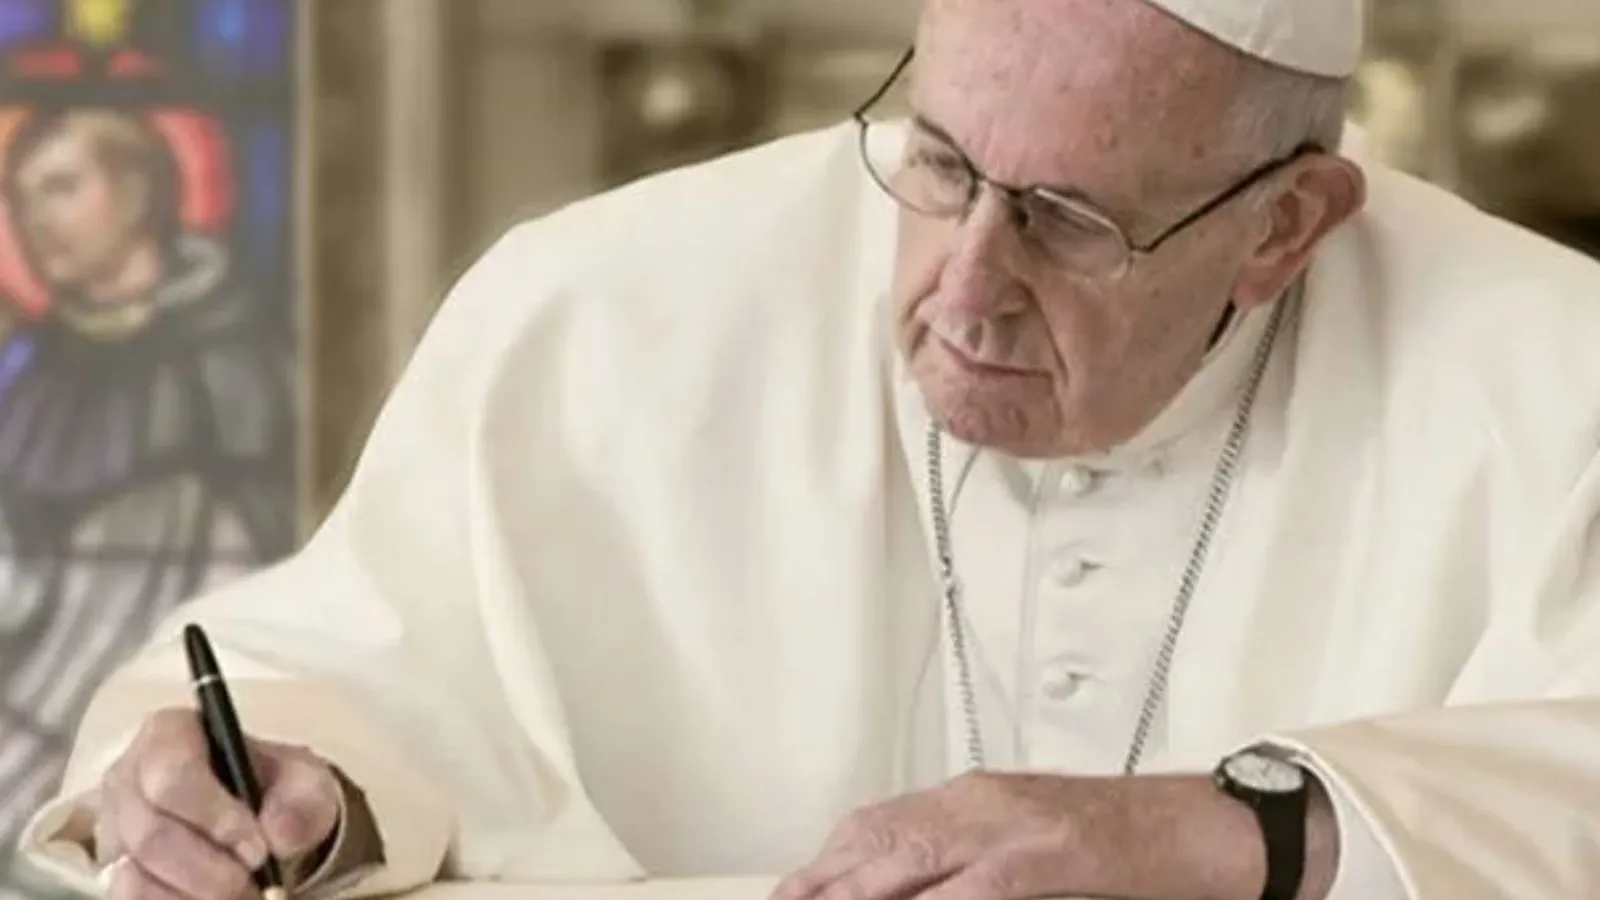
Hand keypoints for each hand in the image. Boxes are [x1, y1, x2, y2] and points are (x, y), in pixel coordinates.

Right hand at [95, 708, 342, 899]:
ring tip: (241, 893)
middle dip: (209, 869)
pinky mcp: (112, 870)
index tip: (257, 849)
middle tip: (253, 882)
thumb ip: (301, 802)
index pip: (173, 774)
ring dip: (195, 895)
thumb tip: (277, 834)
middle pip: (150, 833)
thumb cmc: (274, 789)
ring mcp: (113, 827)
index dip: (215, 817)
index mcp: (170, 734)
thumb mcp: (305, 783)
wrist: (261, 819)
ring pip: (134, 875)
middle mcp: (128, 777)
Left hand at [770, 772, 1280, 899]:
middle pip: (877, 841)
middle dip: (823, 882)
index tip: (791, 891)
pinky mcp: (1051, 851)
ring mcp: (1014, 824)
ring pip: (911, 857)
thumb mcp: (1030, 847)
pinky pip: (976, 885)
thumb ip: (969, 866)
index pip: (876, 827)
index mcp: (972, 800)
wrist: (1208, 827)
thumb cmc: (1127, 842)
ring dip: (860, 891)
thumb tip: (912, 886)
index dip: (824, 864)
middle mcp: (981, 802)